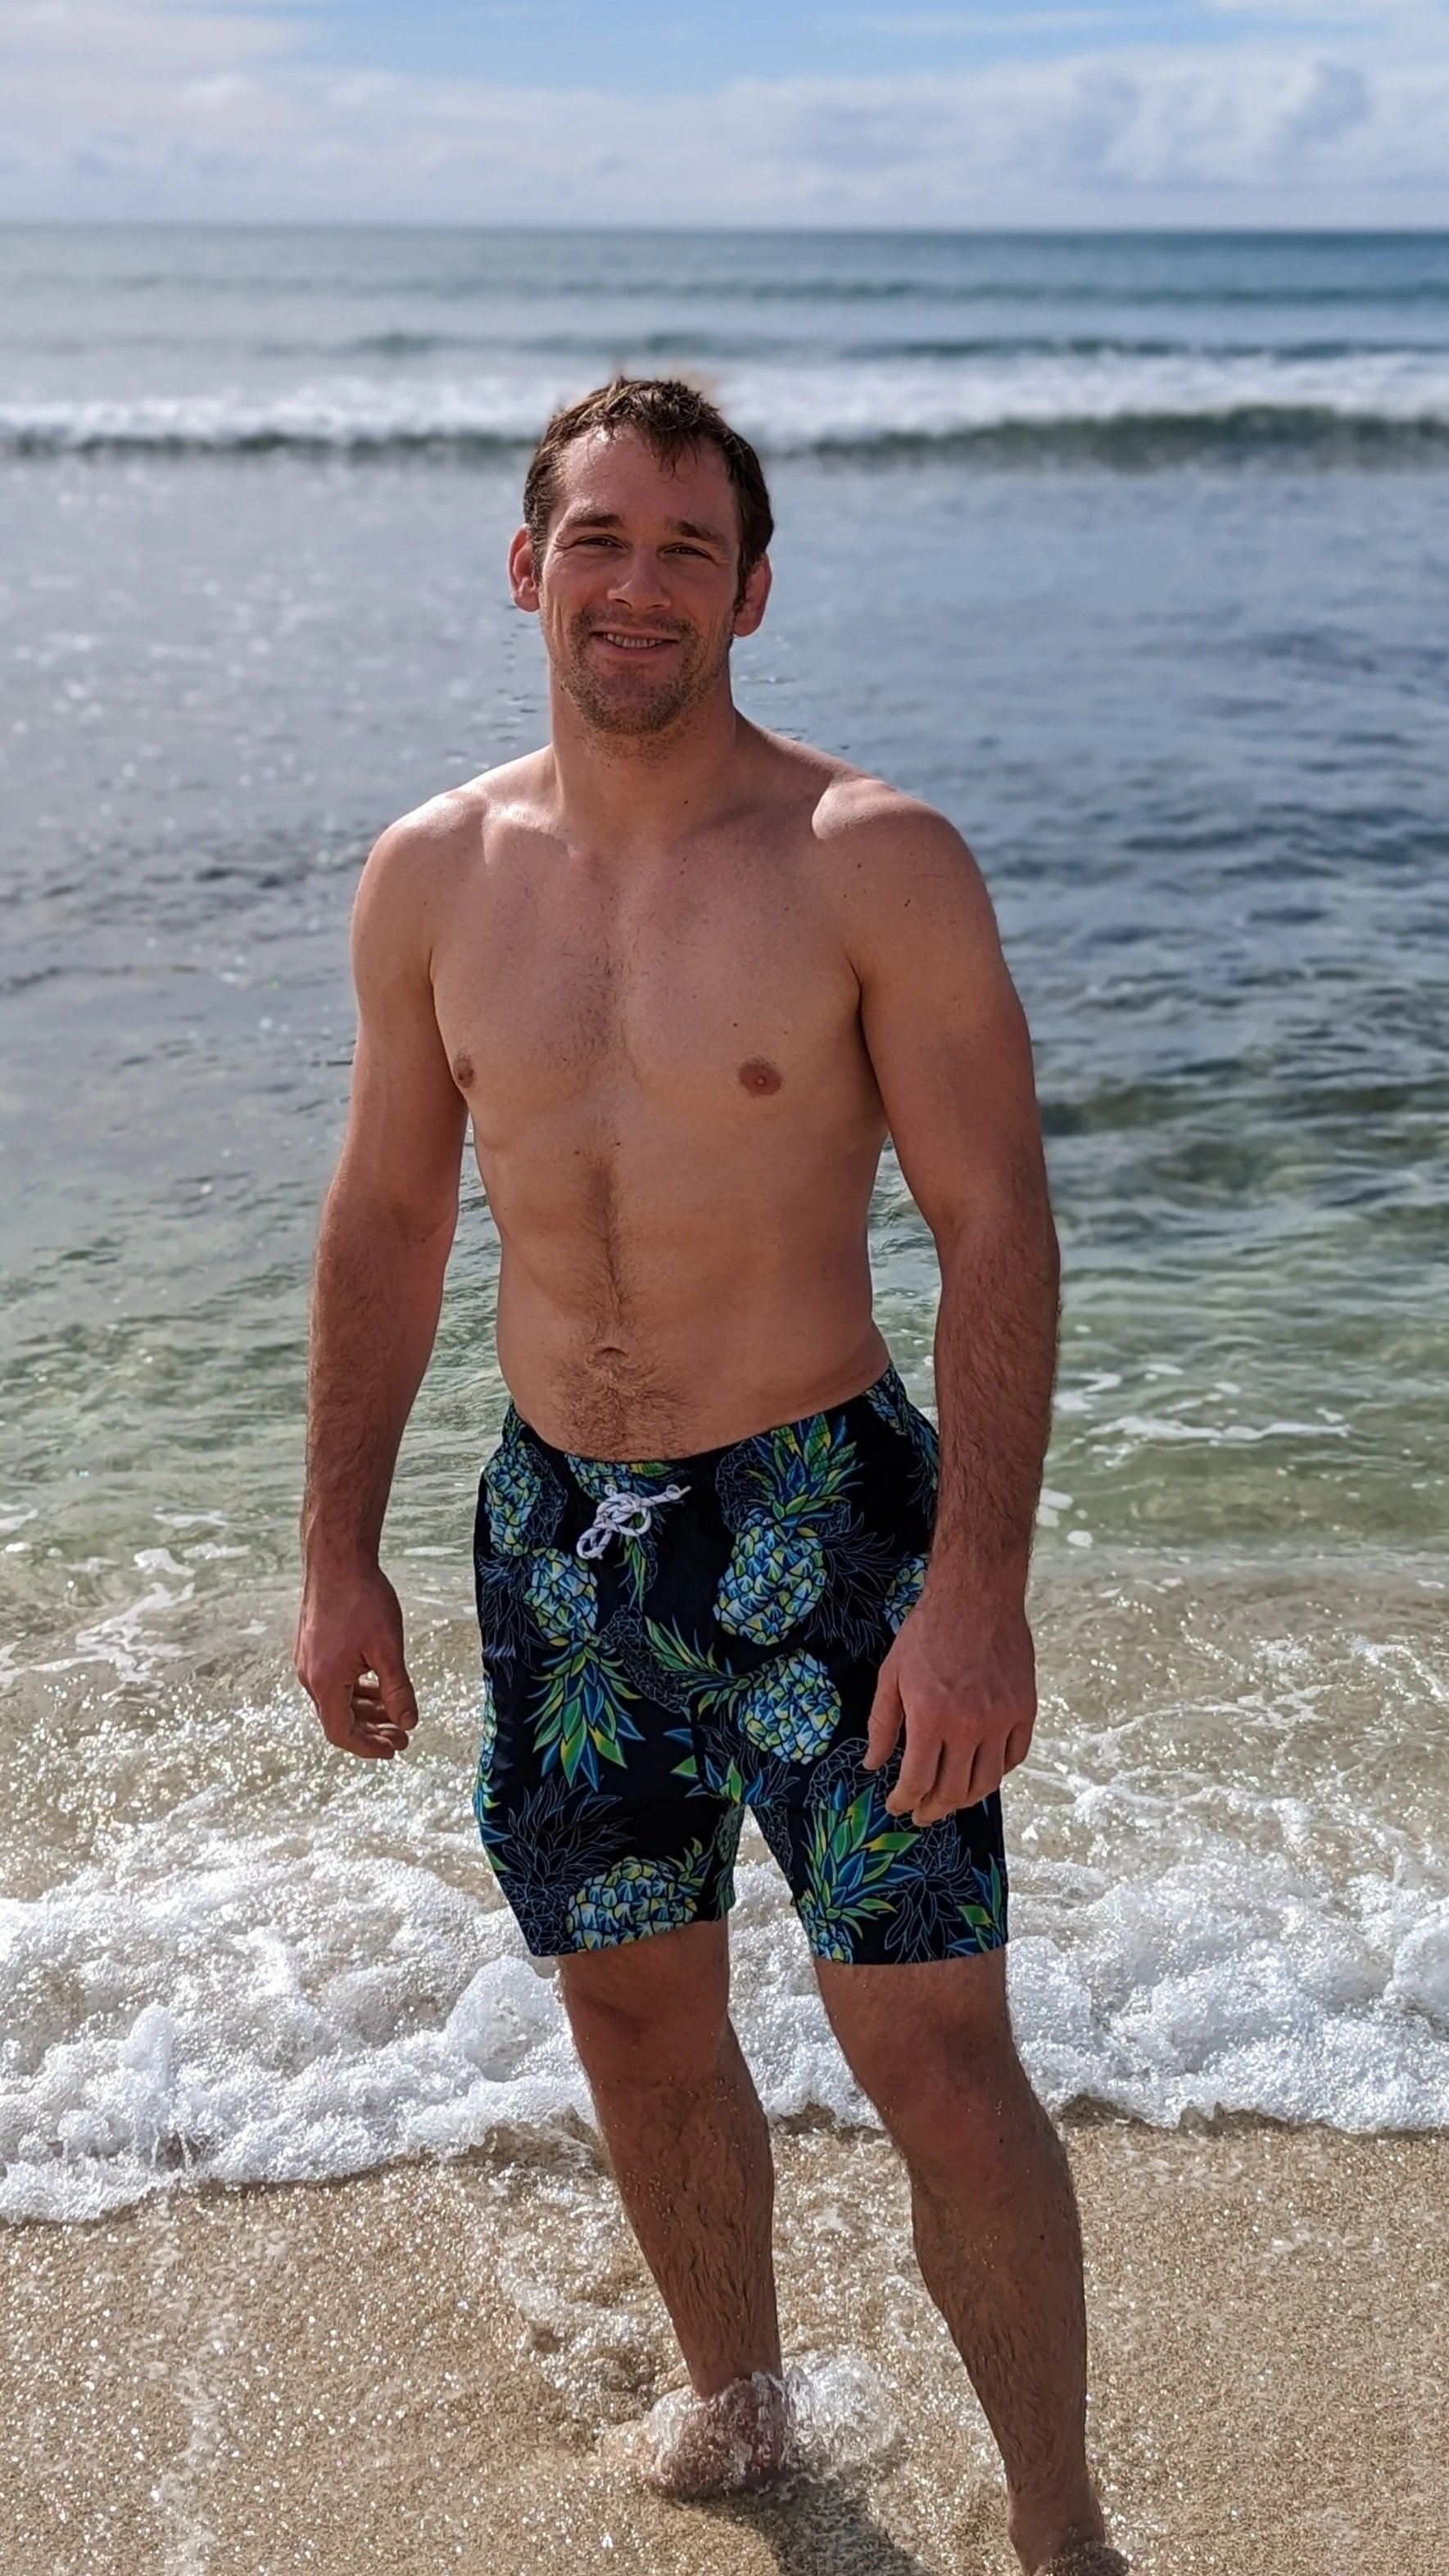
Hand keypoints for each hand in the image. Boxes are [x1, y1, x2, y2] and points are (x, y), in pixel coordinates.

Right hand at [294, 1560, 419, 1760]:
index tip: (394, 1749)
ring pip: (337, 1698)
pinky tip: (378, 1685)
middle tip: (402, 1736)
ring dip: (365, 1709)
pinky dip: (356, 1689)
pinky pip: (333, 1679)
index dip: (368, 1747)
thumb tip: (409, 1723)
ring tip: (396, 1712)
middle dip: (372, 1730)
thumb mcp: (388, 1650)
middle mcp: (309, 1676)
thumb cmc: (362, 1601)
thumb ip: (398, 1691)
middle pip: (339, 1717)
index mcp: (325, 1682)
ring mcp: (307, 1660)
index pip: (341, 1732)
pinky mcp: (312, 1645)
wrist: (337, 1559)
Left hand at [863, 1582, 1035, 1824]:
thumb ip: (881, 1723)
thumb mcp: (892, 1675)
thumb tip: (872, 1763)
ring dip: (966, 1799)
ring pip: (987, 1782)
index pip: (918, 1780)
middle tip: (922, 1814)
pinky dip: (998, 1772)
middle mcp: (969, 1725)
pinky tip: (982, 1771)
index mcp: (930, 1717)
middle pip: (953, 1790)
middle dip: (933, 1810)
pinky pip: (1014, 1757)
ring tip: (951, 1800)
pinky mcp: (1024, 1710)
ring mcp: (1001, 1719)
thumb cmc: (928, 1632)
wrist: (976, 1597)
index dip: (904, 1801)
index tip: (898, 1806)